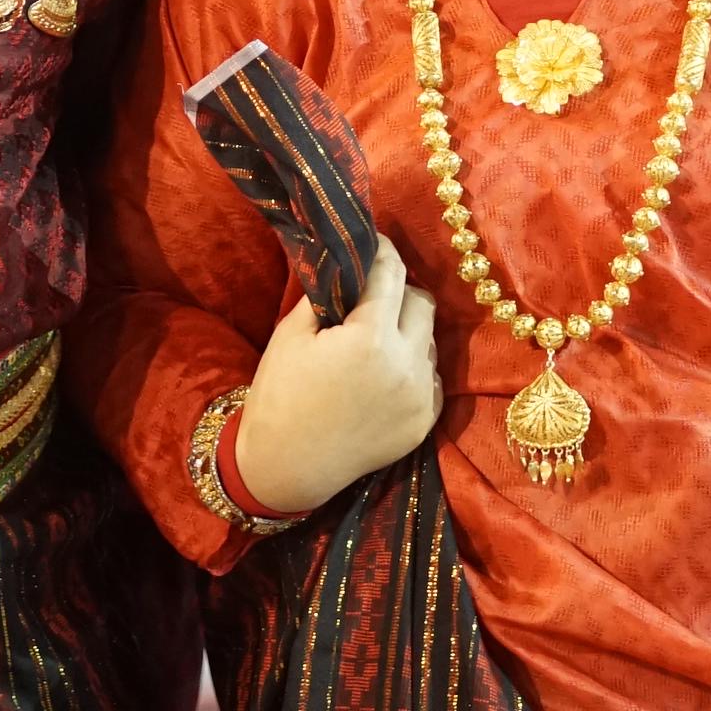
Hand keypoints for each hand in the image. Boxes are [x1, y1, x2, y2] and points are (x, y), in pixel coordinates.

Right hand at [226, 236, 443, 514]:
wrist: (286, 467)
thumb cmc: (280, 395)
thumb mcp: (292, 333)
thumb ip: (325, 293)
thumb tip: (346, 263)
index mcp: (370, 338)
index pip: (390, 273)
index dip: (381, 250)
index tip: (372, 243)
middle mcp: (406, 365)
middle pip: (422, 302)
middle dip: (398, 291)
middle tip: (371, 295)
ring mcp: (421, 397)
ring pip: (429, 340)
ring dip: (407, 329)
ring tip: (374, 339)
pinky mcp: (425, 423)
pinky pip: (430, 376)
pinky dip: (412, 366)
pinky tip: (383, 373)